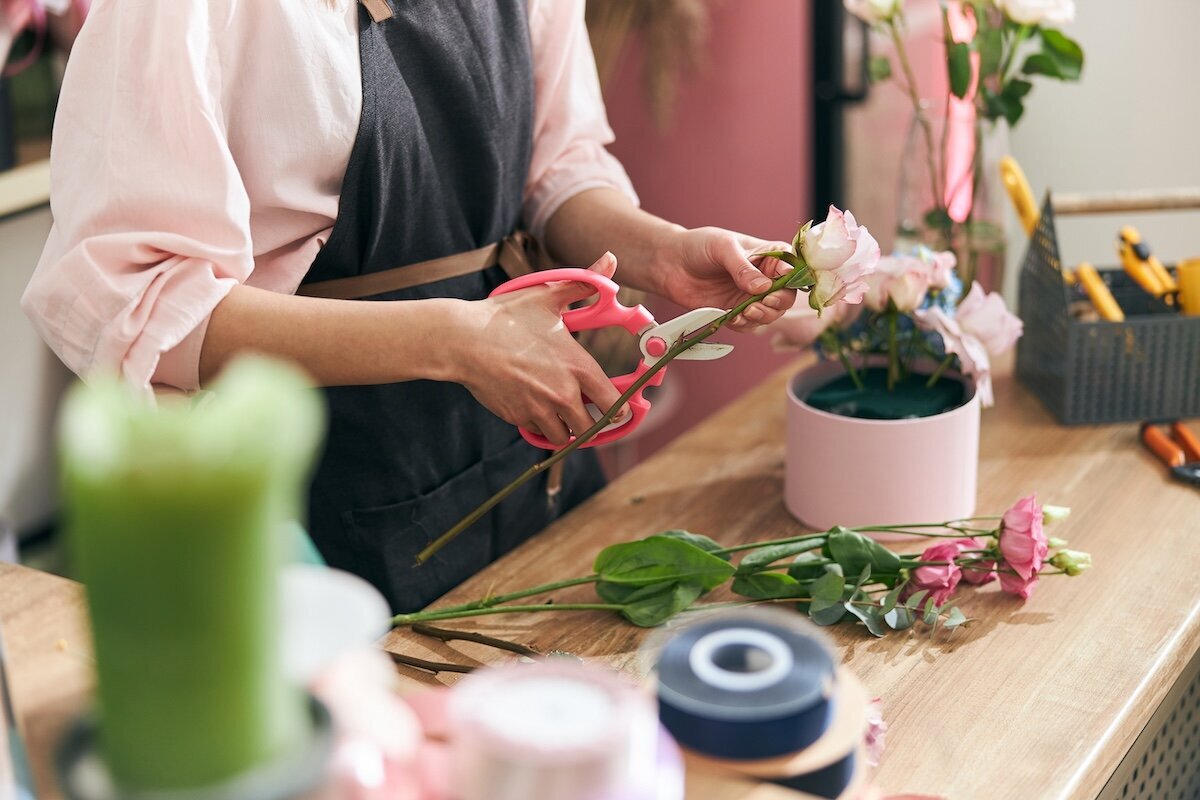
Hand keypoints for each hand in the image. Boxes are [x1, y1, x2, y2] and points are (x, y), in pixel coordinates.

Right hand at [449, 252, 625, 445]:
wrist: (463, 340)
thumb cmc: (506, 316)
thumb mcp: (547, 295)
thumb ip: (585, 282)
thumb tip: (611, 259)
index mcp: (578, 366)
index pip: (614, 404)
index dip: (620, 411)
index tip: (620, 411)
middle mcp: (563, 393)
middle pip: (591, 426)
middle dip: (591, 422)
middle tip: (588, 413)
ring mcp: (539, 408)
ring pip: (564, 435)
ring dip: (566, 427)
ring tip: (562, 414)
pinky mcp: (518, 417)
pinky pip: (538, 431)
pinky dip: (541, 425)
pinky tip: (536, 408)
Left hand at [656, 227, 797, 331]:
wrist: (670, 263)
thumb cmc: (699, 246)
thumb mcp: (723, 247)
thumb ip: (743, 267)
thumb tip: (763, 287)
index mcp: (767, 256)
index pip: (791, 269)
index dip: (791, 278)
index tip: (779, 282)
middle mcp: (763, 278)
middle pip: (785, 296)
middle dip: (778, 302)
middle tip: (764, 302)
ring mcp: (749, 297)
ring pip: (770, 314)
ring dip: (763, 316)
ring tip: (747, 312)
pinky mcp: (734, 312)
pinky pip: (748, 325)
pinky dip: (745, 325)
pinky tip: (735, 319)